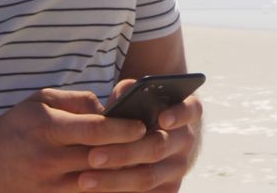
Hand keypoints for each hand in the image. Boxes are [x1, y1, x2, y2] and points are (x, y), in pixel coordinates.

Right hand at [0, 88, 148, 192]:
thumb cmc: (15, 127)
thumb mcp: (39, 101)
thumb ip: (77, 101)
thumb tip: (110, 108)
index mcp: (47, 127)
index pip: (96, 130)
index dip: (124, 129)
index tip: (144, 125)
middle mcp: (48, 158)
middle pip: (103, 158)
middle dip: (134, 152)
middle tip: (158, 145)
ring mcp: (48, 185)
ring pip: (99, 183)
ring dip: (127, 176)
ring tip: (150, 165)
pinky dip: (108, 192)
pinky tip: (127, 185)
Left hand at [76, 78, 203, 191]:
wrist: (145, 143)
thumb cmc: (135, 115)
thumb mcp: (135, 100)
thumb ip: (129, 93)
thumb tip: (122, 96)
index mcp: (184, 113)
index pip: (191, 110)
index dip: (179, 114)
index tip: (162, 118)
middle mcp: (185, 141)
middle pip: (158, 147)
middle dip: (124, 153)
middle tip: (93, 156)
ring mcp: (178, 169)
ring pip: (147, 177)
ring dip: (114, 180)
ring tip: (85, 180)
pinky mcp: (168, 191)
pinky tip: (96, 191)